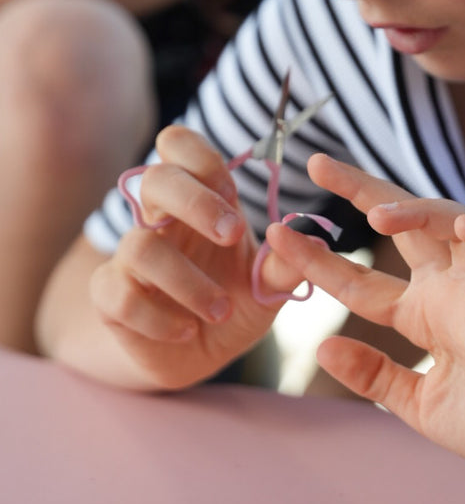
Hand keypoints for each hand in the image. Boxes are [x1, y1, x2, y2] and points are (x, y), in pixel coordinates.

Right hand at [90, 126, 302, 387]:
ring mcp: (128, 258)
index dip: (201, 157)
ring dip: (189, 282)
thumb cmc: (229, 305)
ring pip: (141, 246)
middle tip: (232, 236)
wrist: (194, 356)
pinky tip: (186, 331)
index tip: (232, 194)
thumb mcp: (265, 289)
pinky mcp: (109, 298)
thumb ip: (285, 267)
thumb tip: (316, 241)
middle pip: (155, 178)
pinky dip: (160, 318)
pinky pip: (122, 297)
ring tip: (221, 311)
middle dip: (195, 201)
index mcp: (198, 204)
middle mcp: (158, 222)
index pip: (179, 147)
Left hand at [267, 155, 464, 490]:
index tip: (277, 236)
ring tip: (378, 215)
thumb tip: (323, 345)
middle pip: (409, 229)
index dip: (320, 260)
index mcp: (425, 314)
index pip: (363, 280)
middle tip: (319, 164)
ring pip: (458, 230)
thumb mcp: (416, 404)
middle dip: (366, 193)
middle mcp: (453, 294)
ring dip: (421, 214)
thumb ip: (374, 376)